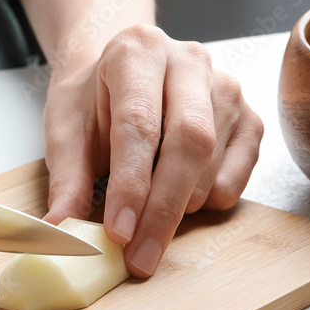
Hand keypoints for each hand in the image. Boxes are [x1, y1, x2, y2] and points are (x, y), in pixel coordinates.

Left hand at [43, 25, 262, 276]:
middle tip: (141, 257)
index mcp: (136, 52)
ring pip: (214, 162)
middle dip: (163, 209)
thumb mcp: (65, 130)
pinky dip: (209, 200)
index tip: (119, 233)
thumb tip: (61, 230)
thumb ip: (67, 180)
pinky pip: (238, 174)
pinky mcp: (249, 117)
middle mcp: (189, 61)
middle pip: (190, 141)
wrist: (121, 72)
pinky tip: (178, 197)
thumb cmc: (94, 100)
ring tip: (147, 221)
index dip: (131, 184)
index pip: (139, 123)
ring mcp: (226, 87)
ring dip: (181, 208)